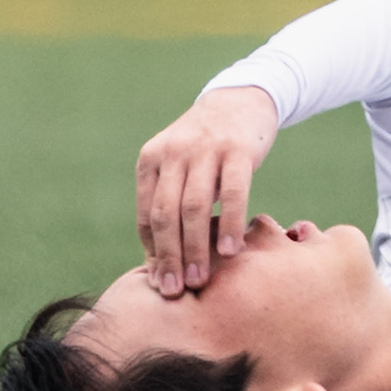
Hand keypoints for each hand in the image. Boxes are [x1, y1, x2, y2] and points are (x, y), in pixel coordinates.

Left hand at [136, 84, 278, 295]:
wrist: (242, 100)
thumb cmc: (208, 147)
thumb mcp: (178, 165)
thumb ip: (169, 201)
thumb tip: (158, 259)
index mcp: (151, 160)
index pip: (148, 215)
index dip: (153, 252)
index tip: (161, 282)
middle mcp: (173, 153)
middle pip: (166, 215)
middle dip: (169, 257)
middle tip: (175, 290)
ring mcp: (206, 149)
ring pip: (194, 208)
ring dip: (196, 248)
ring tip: (201, 279)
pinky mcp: (238, 149)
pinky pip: (233, 193)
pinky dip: (230, 224)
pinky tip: (230, 250)